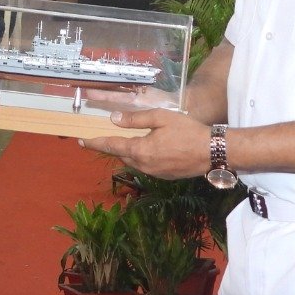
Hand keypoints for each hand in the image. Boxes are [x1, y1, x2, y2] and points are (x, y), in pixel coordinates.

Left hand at [82, 108, 211, 178]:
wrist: (212, 152)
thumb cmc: (188, 131)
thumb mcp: (161, 118)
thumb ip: (135, 119)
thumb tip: (113, 119)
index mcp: (140, 150)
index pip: (111, 146)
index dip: (95, 143)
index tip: (81, 141)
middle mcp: (144, 165)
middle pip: (121, 155)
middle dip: (113, 146)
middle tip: (104, 137)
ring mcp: (154, 173)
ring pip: (134, 162)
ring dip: (128, 152)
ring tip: (127, 141)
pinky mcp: (164, 177)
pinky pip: (146, 167)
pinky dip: (142, 158)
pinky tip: (150, 149)